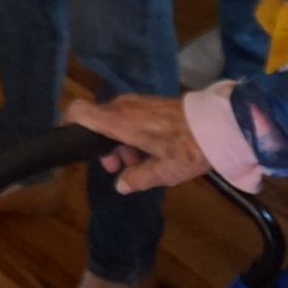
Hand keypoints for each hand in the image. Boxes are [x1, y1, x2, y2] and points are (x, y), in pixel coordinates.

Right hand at [65, 94, 211, 194]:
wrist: (219, 124)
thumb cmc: (186, 148)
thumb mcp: (163, 172)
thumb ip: (137, 178)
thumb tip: (119, 185)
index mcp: (118, 121)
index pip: (78, 111)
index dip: (68, 125)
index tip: (73, 144)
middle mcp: (122, 107)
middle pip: (98, 122)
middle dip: (104, 146)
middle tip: (119, 168)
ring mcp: (137, 102)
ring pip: (116, 121)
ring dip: (121, 142)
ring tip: (141, 163)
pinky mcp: (151, 102)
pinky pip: (131, 117)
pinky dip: (133, 134)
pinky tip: (153, 151)